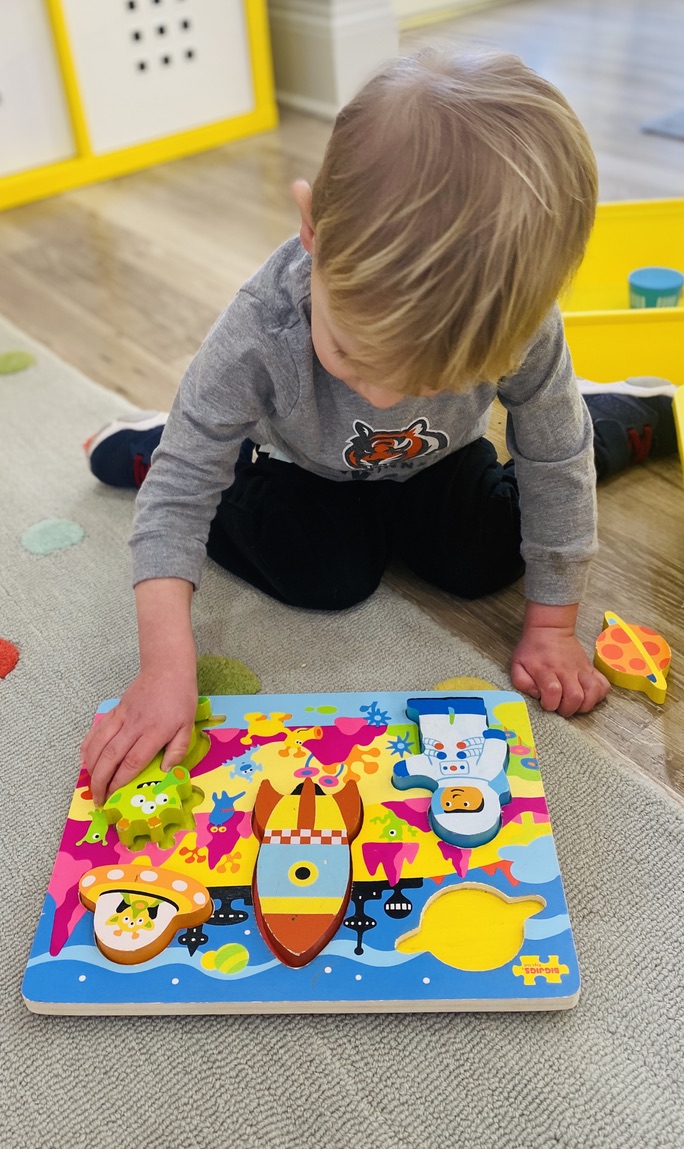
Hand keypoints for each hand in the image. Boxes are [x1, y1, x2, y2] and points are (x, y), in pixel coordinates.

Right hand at [82, 667, 198, 806]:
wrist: (167, 669)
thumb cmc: (180, 698)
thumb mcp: (188, 725)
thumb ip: (177, 750)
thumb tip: (165, 770)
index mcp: (154, 732)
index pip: (132, 762)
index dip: (119, 782)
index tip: (113, 797)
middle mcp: (134, 726)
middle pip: (110, 757)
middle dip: (101, 781)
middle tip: (98, 798)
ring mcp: (122, 717)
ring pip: (99, 744)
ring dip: (91, 766)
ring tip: (90, 783)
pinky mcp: (115, 710)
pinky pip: (97, 730)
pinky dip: (88, 745)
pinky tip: (84, 759)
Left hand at [511, 602, 609, 716]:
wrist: (550, 630)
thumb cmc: (533, 649)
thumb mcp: (517, 664)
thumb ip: (522, 682)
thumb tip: (537, 694)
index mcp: (546, 670)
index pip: (553, 692)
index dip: (550, 704)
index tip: (546, 703)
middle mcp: (566, 670)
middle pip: (575, 697)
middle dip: (568, 709)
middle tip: (561, 707)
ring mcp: (581, 669)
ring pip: (593, 692)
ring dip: (586, 704)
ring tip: (576, 704)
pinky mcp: (591, 668)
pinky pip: (603, 684)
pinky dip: (599, 694)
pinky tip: (588, 696)